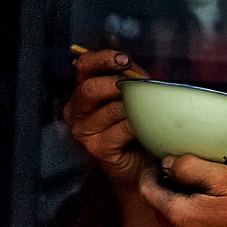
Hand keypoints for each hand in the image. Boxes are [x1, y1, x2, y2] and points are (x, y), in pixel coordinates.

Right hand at [63, 48, 148, 189]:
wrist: (140, 167)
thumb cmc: (136, 129)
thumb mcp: (133, 97)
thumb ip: (133, 79)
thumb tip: (146, 66)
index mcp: (82, 92)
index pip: (82, 66)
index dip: (102, 59)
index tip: (124, 59)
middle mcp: (76, 111)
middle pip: (90, 88)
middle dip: (118, 83)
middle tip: (141, 85)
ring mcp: (84, 132)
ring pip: (110, 109)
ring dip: (134, 106)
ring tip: (150, 108)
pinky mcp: (97, 148)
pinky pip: (121, 128)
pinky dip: (138, 124)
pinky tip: (148, 126)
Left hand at [139, 154, 226, 226]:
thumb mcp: (225, 178)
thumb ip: (190, 167)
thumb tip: (168, 163)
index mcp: (180, 216)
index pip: (146, 191)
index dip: (151, 173)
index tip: (162, 162)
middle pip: (156, 205)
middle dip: (165, 188)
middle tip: (186, 174)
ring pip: (168, 218)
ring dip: (176, 203)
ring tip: (200, 191)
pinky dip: (187, 218)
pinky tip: (208, 209)